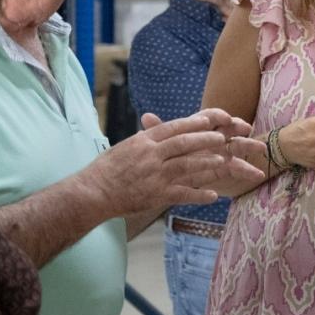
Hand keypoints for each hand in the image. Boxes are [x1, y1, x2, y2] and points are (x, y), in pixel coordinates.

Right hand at [85, 109, 239, 215]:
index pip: (173, 127)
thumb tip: (153, 130)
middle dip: (205, 139)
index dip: (193, 123)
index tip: (208, 120)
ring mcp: (155, 175)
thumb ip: (143, 139)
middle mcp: (151, 155)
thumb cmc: (105, 170)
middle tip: (222, 137)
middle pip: (184, 143)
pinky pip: (184, 194)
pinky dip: (200, 195)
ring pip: (187, 165)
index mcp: (143, 141)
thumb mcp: (125, 147)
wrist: (92, 193)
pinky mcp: (157, 195)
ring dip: (207, 162)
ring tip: (222, 160)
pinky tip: (214, 195)